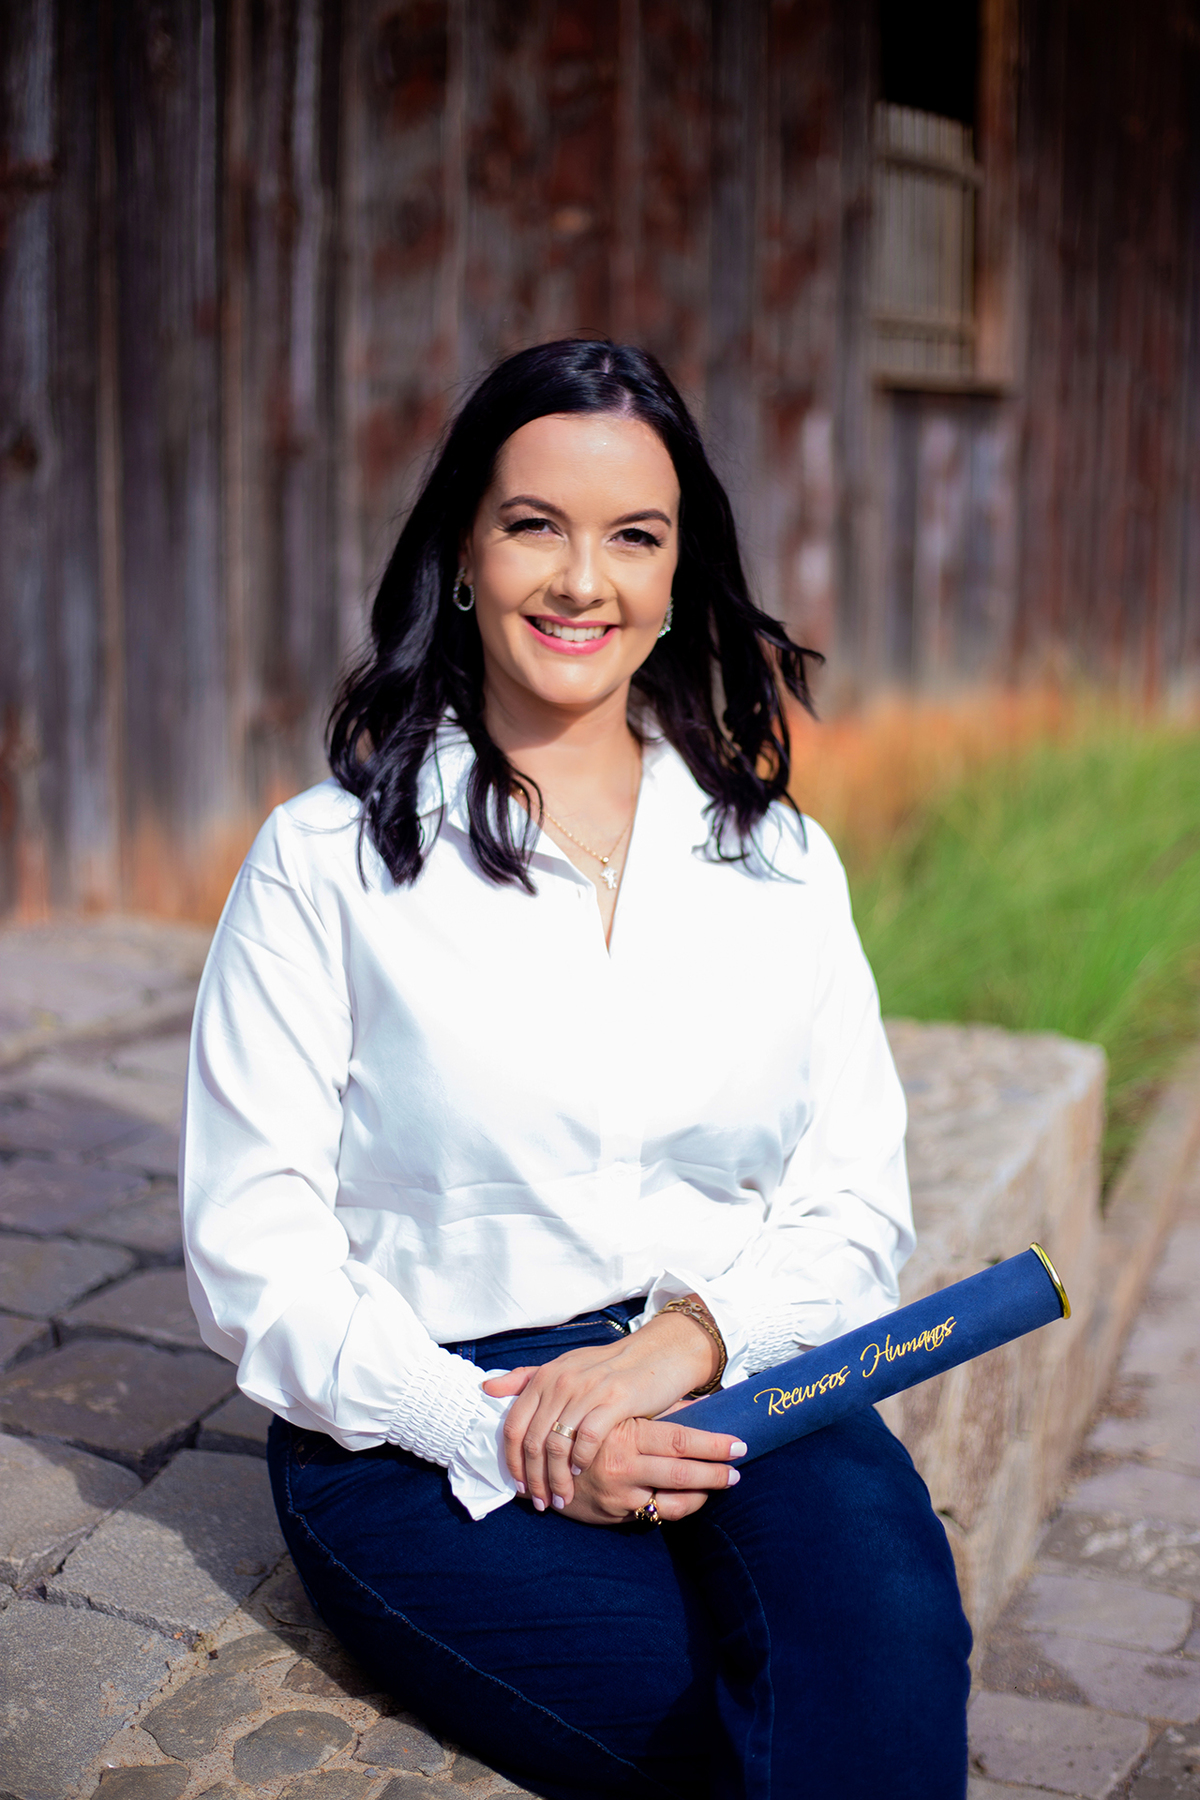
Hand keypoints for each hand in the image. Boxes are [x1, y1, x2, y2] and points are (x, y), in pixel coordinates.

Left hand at [481, 1305, 726, 1511]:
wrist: (656, 1354)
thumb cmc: (608, 1367)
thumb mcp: (564, 1367)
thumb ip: (525, 1378)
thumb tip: (486, 1388)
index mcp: (545, 1377)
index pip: (514, 1426)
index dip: (512, 1461)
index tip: (519, 1485)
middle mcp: (561, 1382)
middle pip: (534, 1442)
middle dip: (535, 1479)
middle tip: (542, 1502)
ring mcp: (587, 1390)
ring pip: (558, 1445)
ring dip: (557, 1478)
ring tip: (562, 1498)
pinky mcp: (615, 1400)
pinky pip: (587, 1439)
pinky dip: (582, 1460)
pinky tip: (584, 1472)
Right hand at [555, 1413, 743, 1524]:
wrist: (543, 1461)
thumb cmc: (588, 1428)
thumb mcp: (617, 1411)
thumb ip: (656, 1409)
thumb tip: (697, 1402)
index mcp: (626, 1433)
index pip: (679, 1440)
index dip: (713, 1444)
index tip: (738, 1444)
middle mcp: (624, 1465)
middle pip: (682, 1472)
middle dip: (715, 1472)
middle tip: (738, 1471)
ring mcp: (620, 1494)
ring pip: (673, 1500)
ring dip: (703, 1493)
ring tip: (723, 1483)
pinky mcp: (615, 1514)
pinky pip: (657, 1515)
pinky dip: (680, 1507)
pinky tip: (694, 1498)